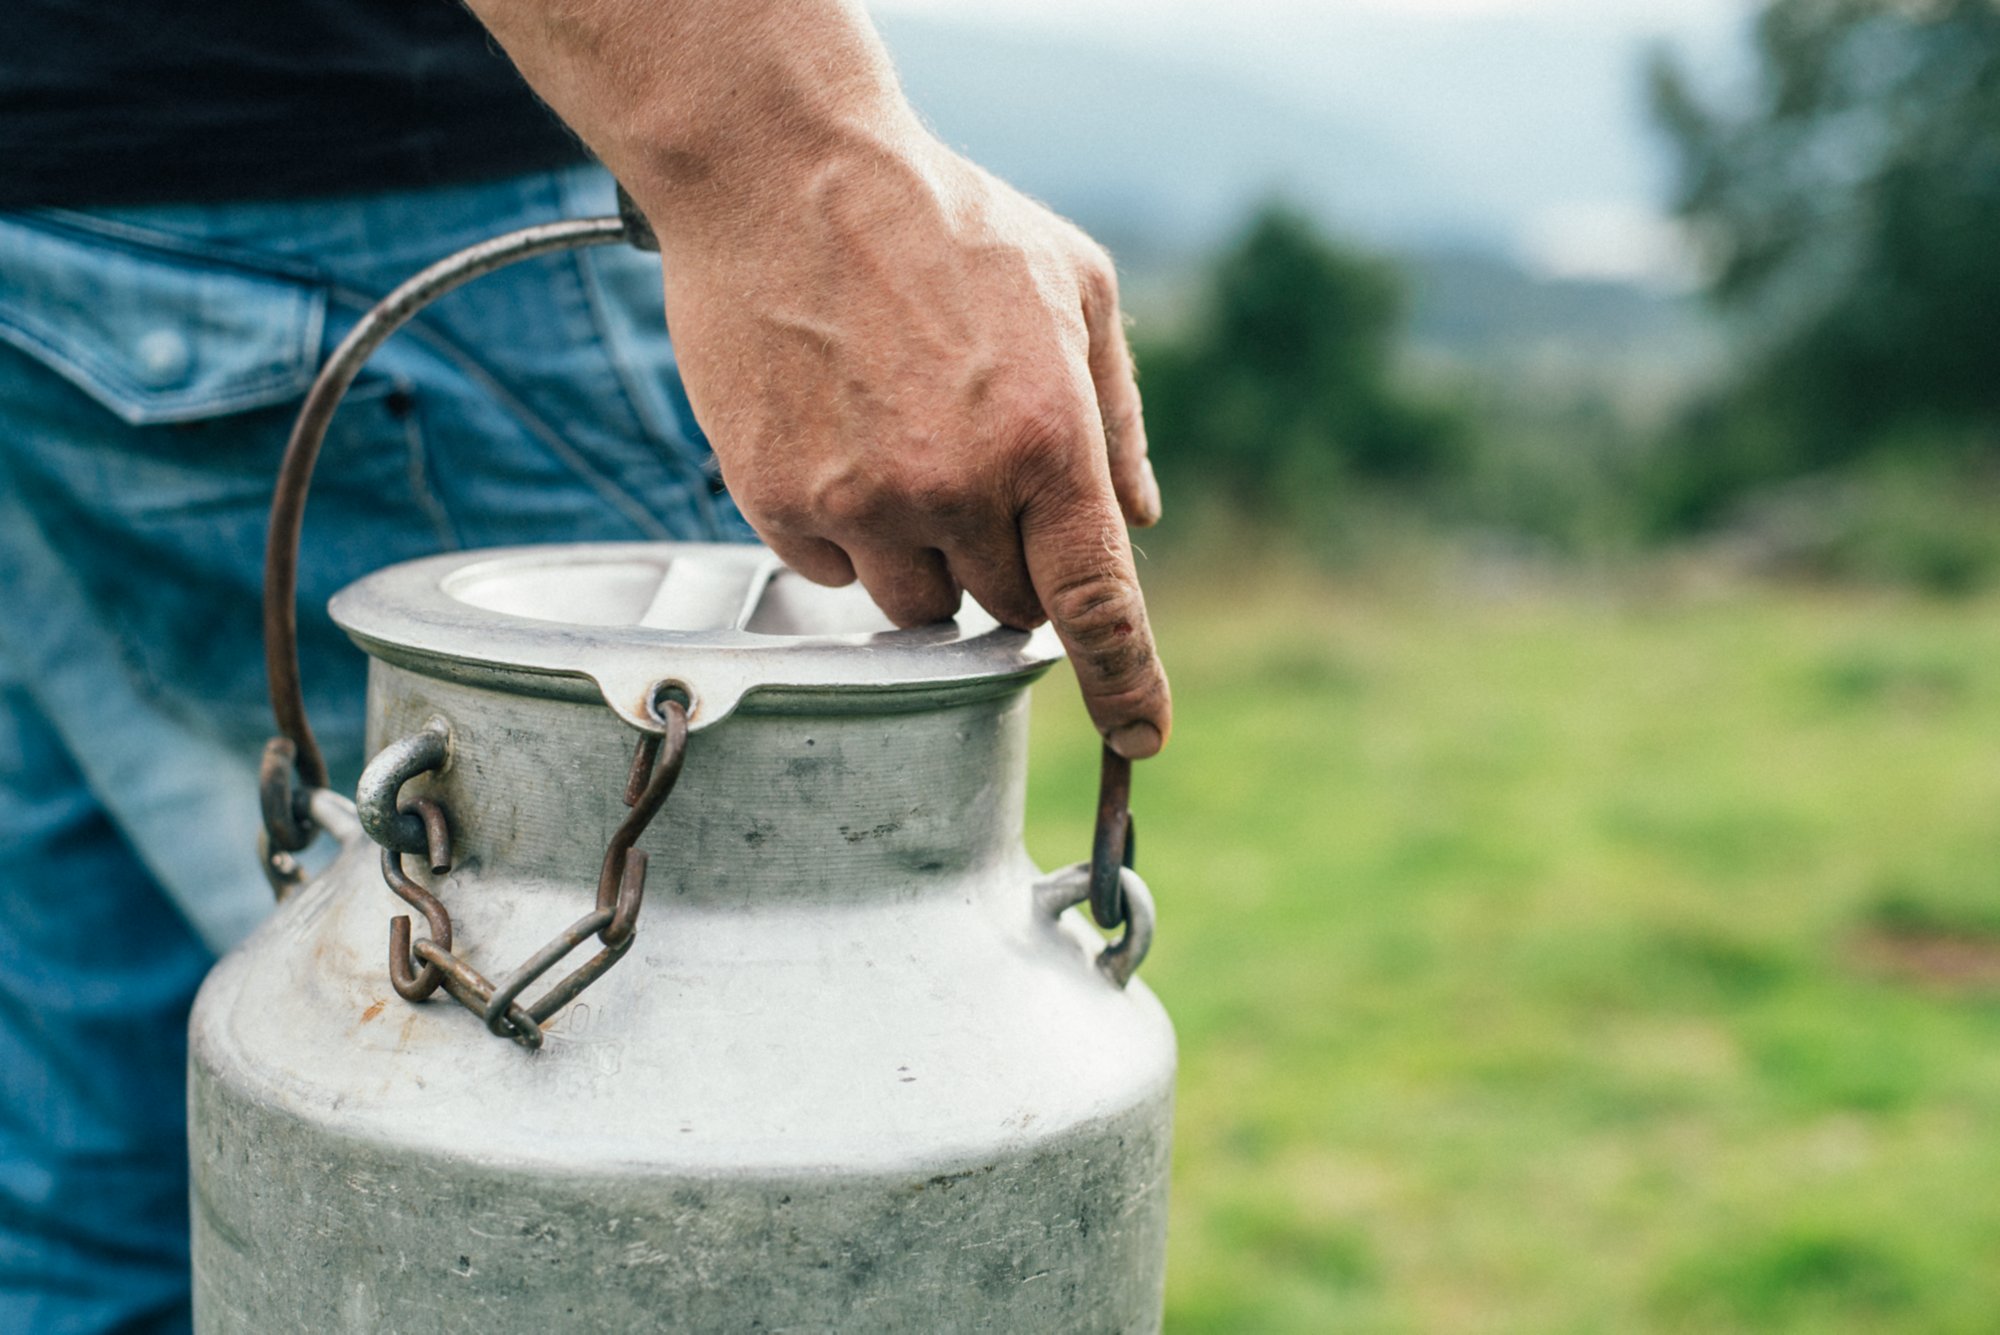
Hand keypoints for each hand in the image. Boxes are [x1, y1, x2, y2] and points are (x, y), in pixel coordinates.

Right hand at [460, 0, 1169, 756]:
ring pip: (915, 607)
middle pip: (1002, 608)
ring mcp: (864, 504)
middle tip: (973, 473)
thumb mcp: (1074, 284)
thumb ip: (1119, 413)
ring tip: (898, 445)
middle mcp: (959, 488)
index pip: (1099, 603)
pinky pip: (833, 572)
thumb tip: (1141, 519)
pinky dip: (845, 531)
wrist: (785, 172)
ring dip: (921, 556)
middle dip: (1004, 564)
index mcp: (1048, 439)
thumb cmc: (944, 218)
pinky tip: (837, 437)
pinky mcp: (780, 504)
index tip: (1142, 737)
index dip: (1126, 683)